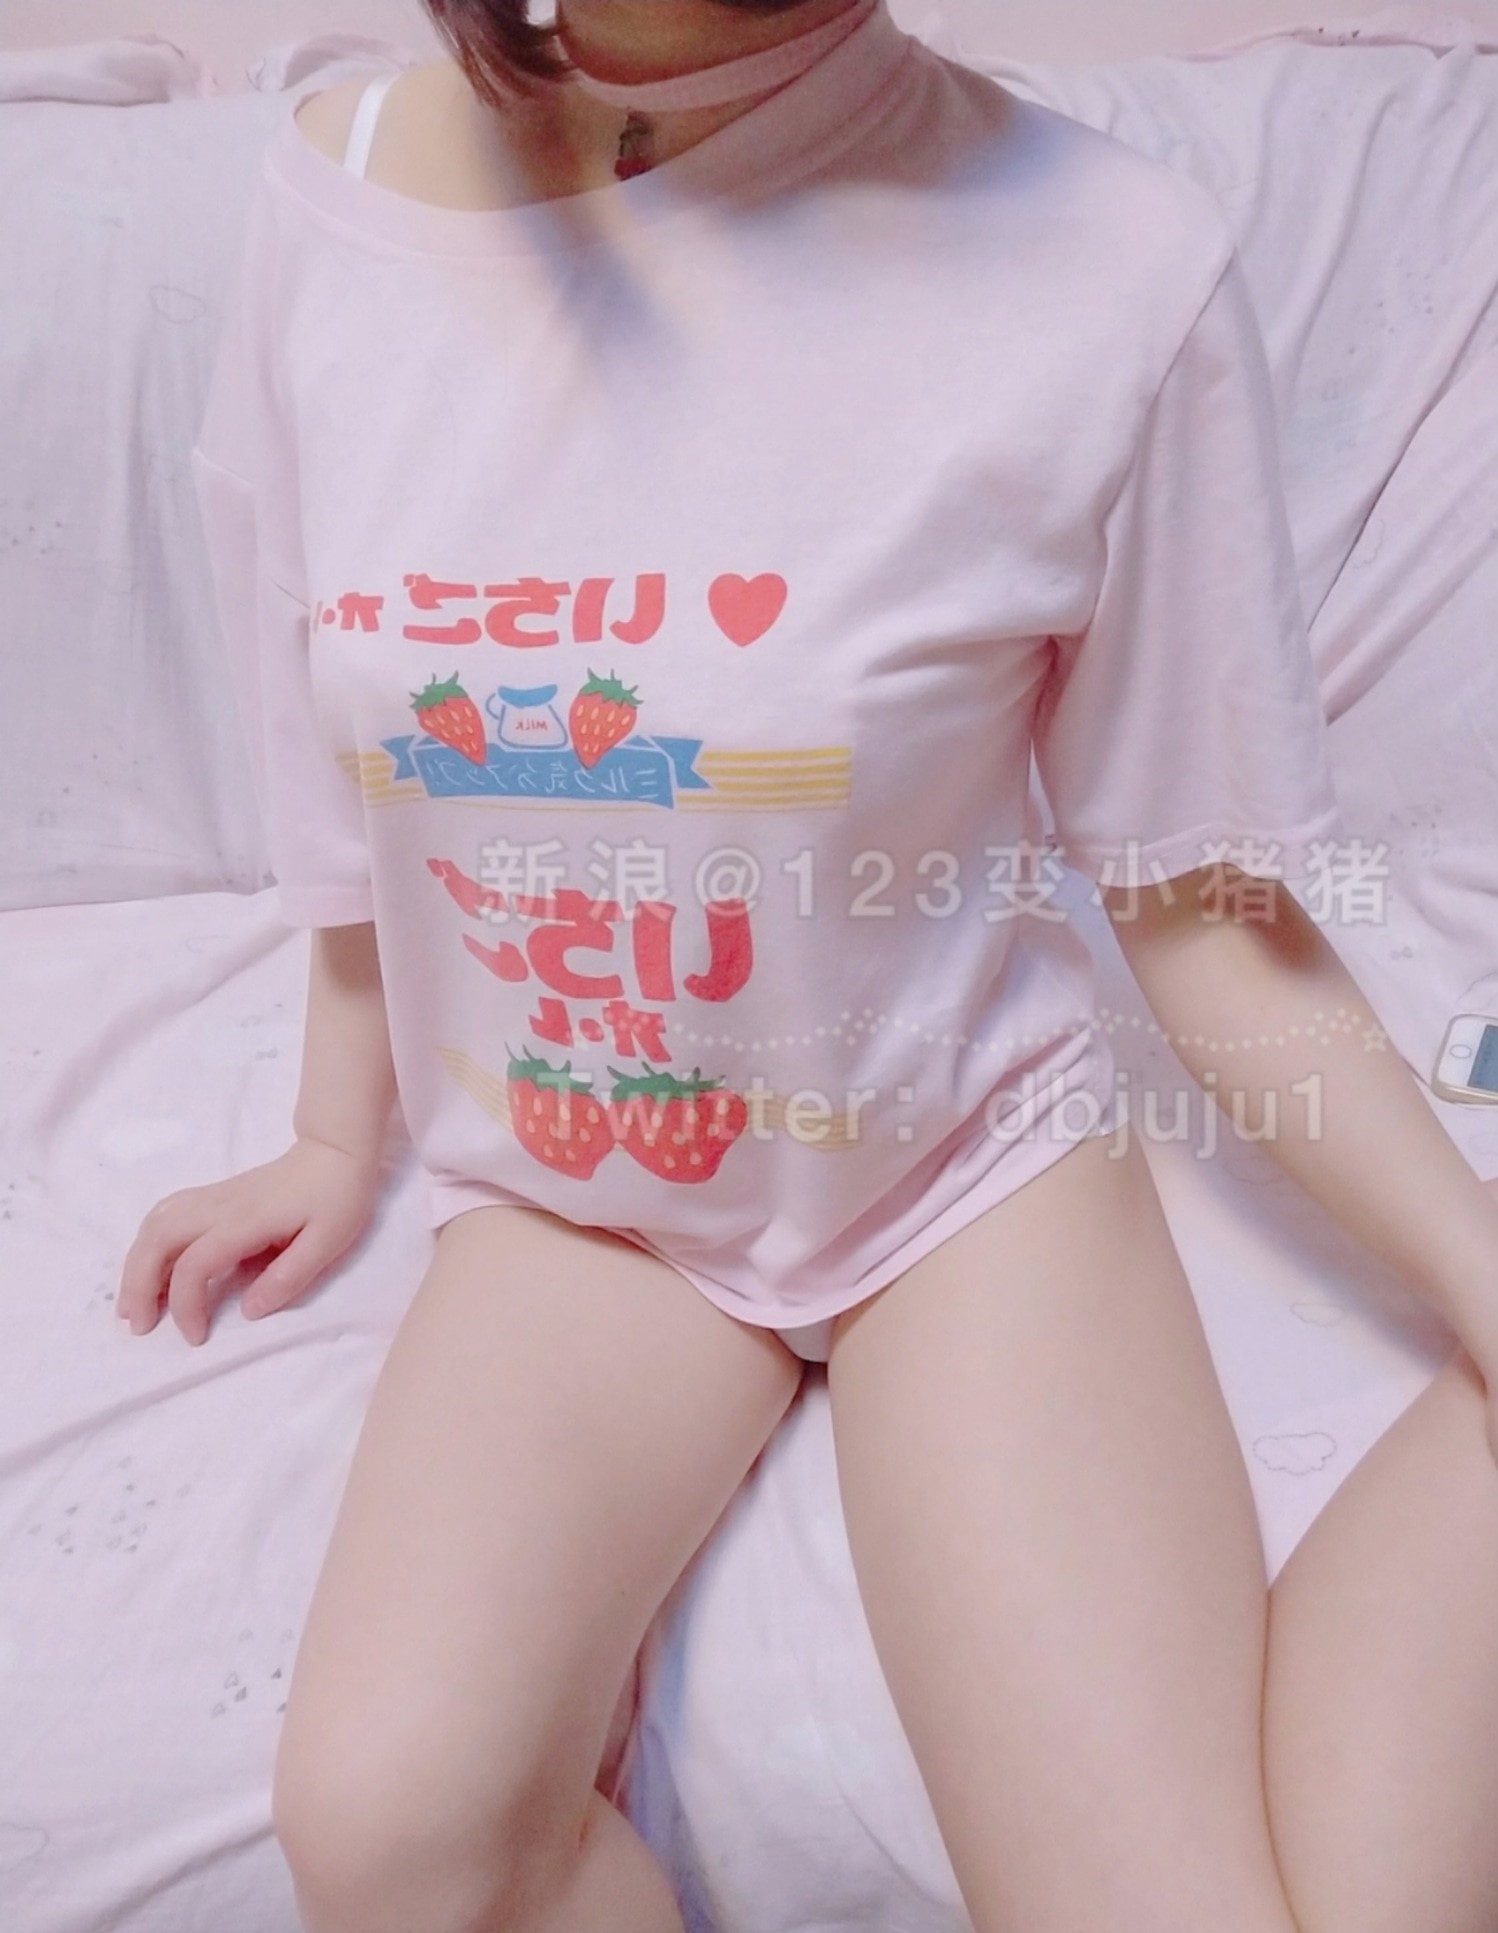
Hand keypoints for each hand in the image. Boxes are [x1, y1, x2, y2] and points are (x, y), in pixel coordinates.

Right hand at [116, 1137, 381, 1346]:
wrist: (336, 1152)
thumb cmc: (337, 1197)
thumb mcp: (330, 1241)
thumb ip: (290, 1276)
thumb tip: (249, 1311)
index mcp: (248, 1220)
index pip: (197, 1262)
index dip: (187, 1303)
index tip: (197, 1336)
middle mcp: (221, 1205)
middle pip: (159, 1238)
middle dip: (139, 1284)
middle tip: (138, 1325)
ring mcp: (214, 1196)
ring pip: (155, 1222)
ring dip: (136, 1263)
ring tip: (134, 1305)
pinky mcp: (214, 1195)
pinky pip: (166, 1215)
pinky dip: (148, 1243)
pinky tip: (151, 1269)